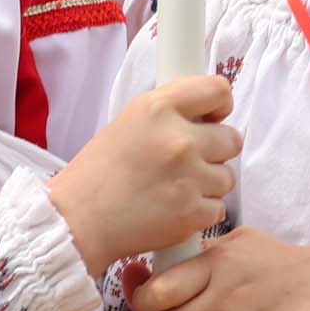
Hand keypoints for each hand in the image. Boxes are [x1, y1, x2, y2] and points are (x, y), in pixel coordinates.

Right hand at [47, 76, 237, 274]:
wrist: (77, 221)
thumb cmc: (96, 174)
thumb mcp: (127, 121)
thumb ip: (167, 112)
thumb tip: (203, 111)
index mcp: (158, 108)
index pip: (217, 90)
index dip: (220, 104)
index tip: (213, 116)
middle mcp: (178, 139)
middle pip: (231, 138)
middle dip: (216, 151)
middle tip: (190, 161)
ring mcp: (189, 177)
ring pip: (227, 176)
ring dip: (208, 184)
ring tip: (174, 189)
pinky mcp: (193, 212)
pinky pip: (218, 207)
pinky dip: (200, 212)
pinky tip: (173, 210)